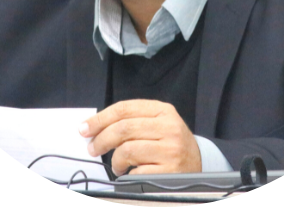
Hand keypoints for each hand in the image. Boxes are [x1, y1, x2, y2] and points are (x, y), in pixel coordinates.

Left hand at [79, 99, 201, 175]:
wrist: (199, 164)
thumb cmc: (169, 143)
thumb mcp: (157, 124)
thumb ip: (132, 121)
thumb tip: (94, 128)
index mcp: (163, 110)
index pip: (125, 108)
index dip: (101, 118)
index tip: (84, 128)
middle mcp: (169, 126)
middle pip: (124, 128)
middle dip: (101, 138)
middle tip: (92, 148)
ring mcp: (171, 149)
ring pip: (127, 150)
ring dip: (115, 160)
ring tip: (117, 165)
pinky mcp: (170, 171)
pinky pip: (137, 171)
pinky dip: (127, 174)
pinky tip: (131, 173)